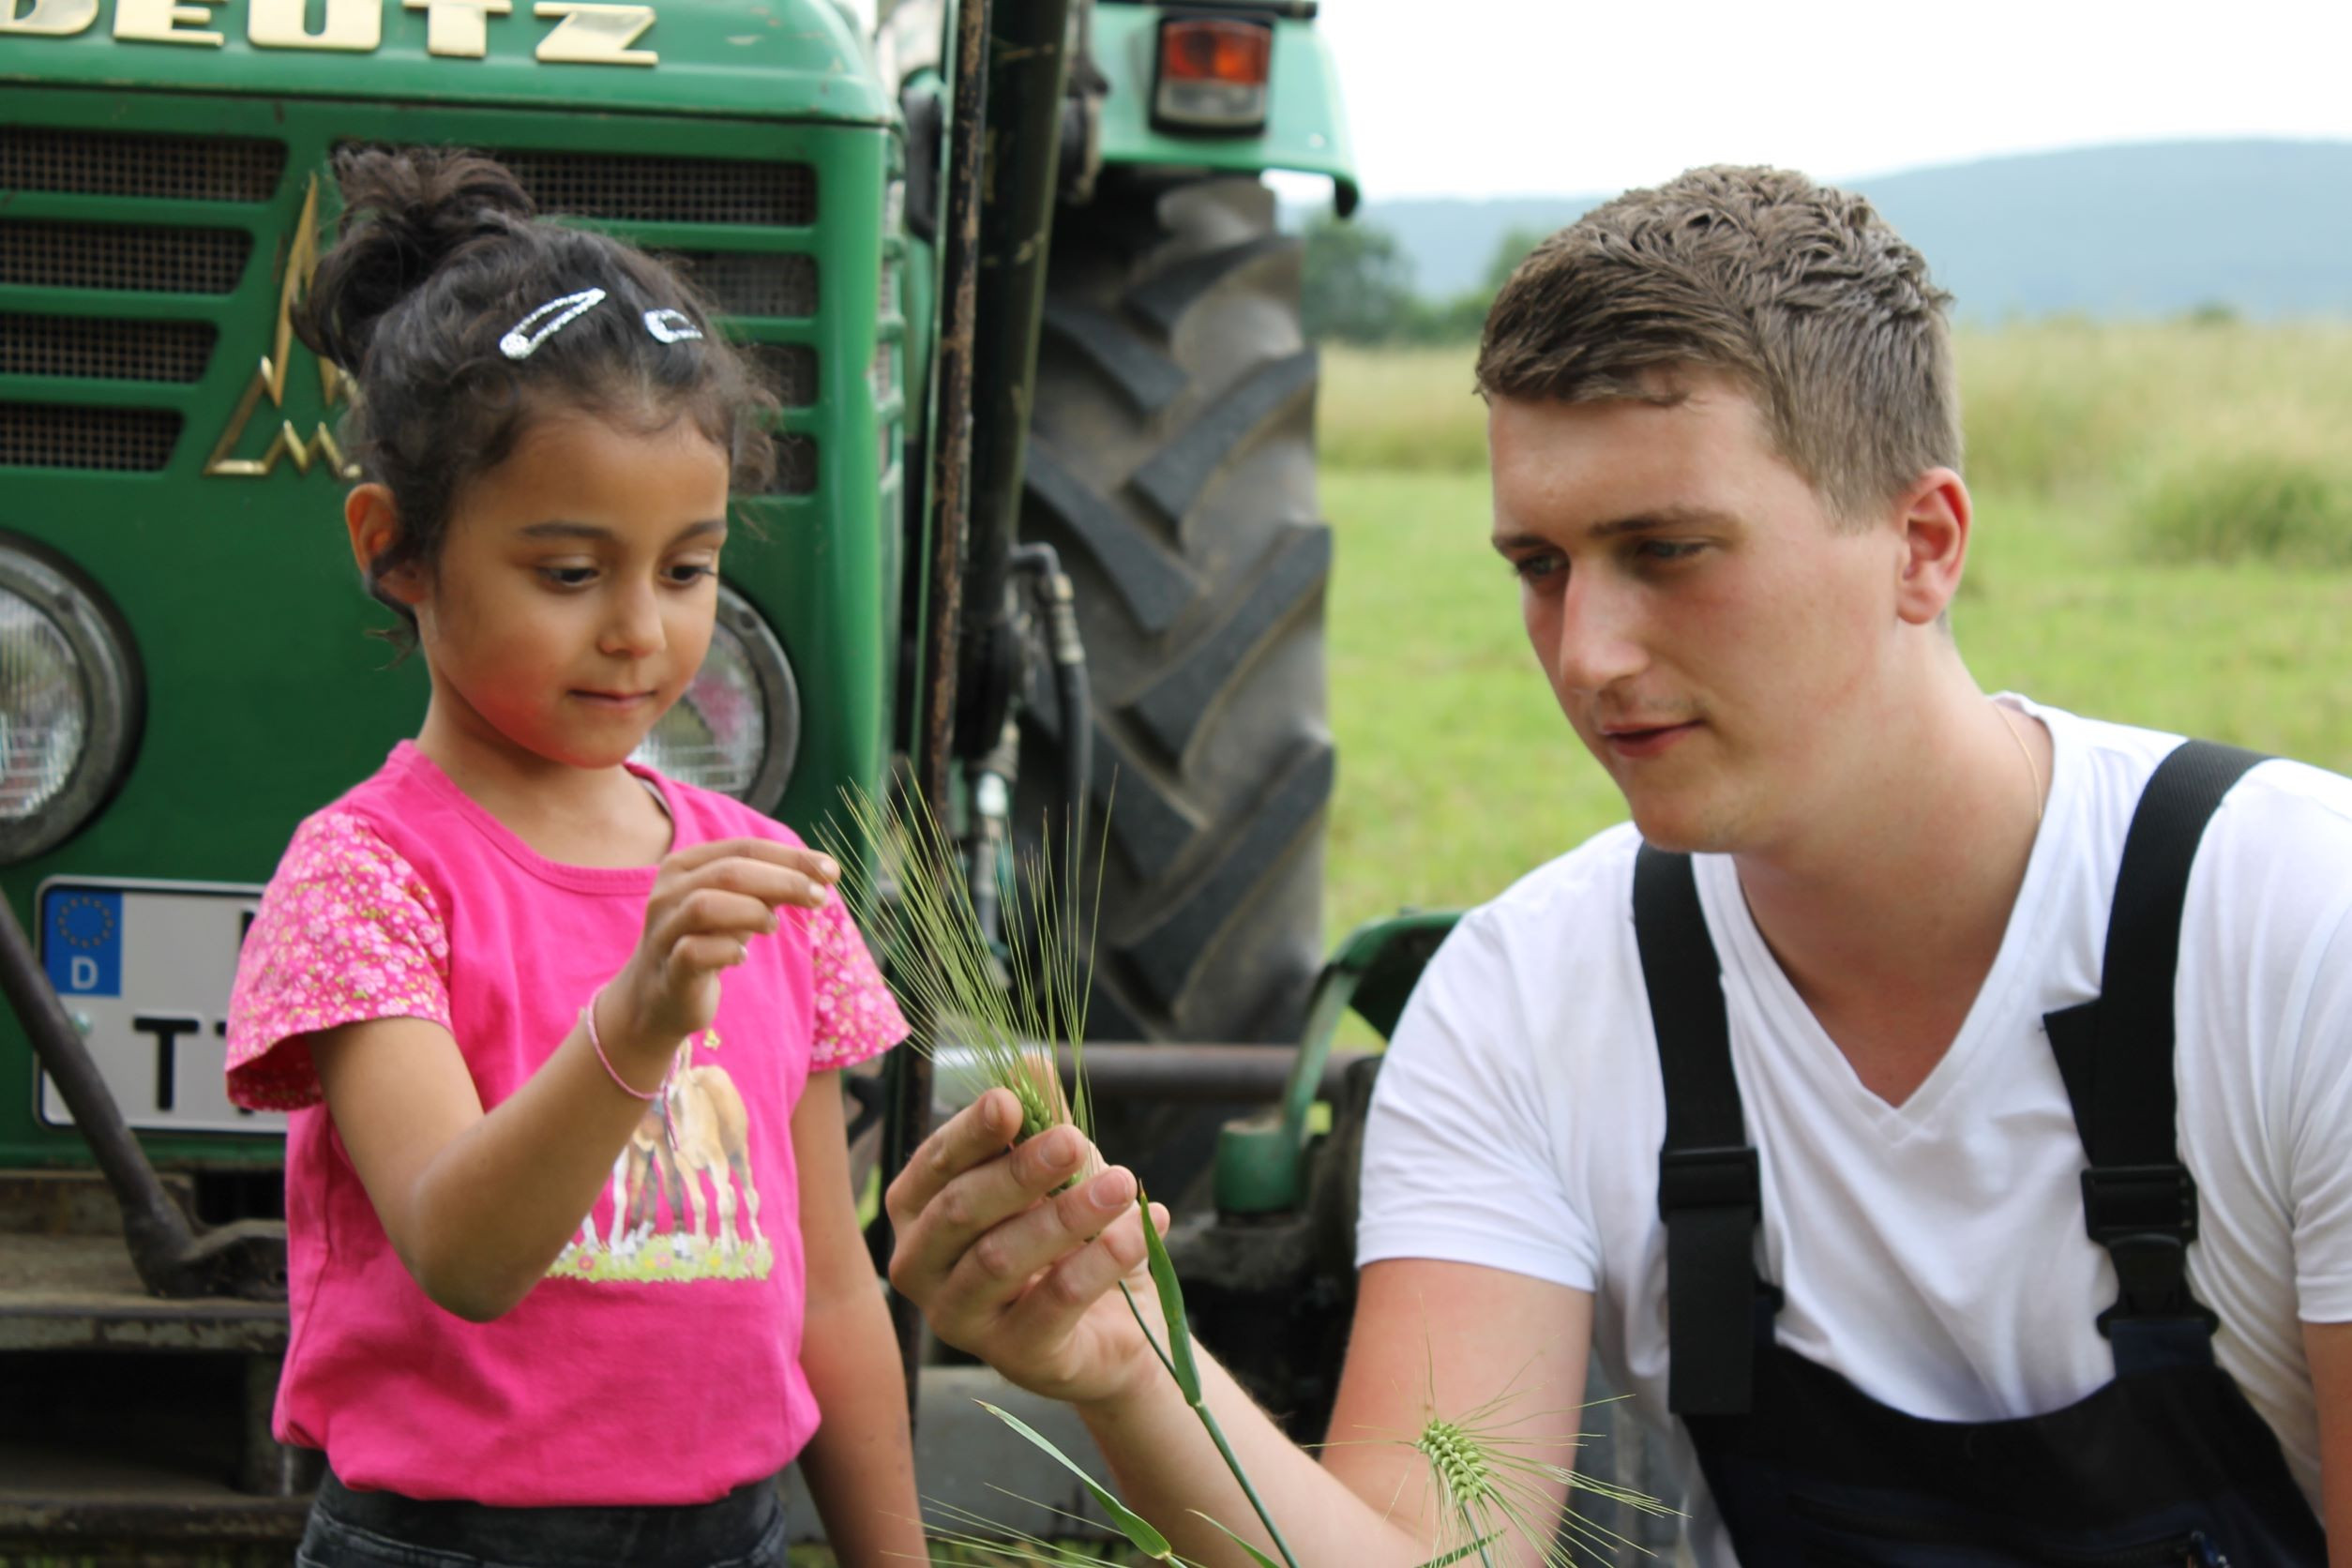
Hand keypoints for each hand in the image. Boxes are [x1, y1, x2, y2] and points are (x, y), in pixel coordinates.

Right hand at [605, 837, 837, 1065]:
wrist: (657, 997)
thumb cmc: (705, 940)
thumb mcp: (737, 906)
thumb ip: (768, 886)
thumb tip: (821, 873)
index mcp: (685, 865)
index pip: (744, 847)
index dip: (791, 857)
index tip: (831, 870)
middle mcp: (668, 892)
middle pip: (730, 872)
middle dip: (783, 881)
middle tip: (820, 897)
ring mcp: (663, 930)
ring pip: (706, 906)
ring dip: (752, 912)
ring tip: (772, 926)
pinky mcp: (668, 970)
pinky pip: (695, 952)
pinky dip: (726, 950)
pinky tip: (742, 956)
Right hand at [887, 1089, 1170, 1407]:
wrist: (1120, 1327)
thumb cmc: (1070, 1238)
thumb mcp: (1060, 1173)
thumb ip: (1043, 1122)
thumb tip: (1030, 1058)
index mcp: (919, 1212)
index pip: (935, 1165)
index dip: (971, 1132)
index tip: (1012, 1102)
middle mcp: (921, 1268)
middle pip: (960, 1211)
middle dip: (1020, 1171)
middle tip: (1075, 1141)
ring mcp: (960, 1319)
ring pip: (1000, 1259)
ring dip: (1066, 1216)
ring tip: (1124, 1183)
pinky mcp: (1012, 1357)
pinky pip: (1053, 1305)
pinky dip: (1101, 1262)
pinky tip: (1140, 1229)